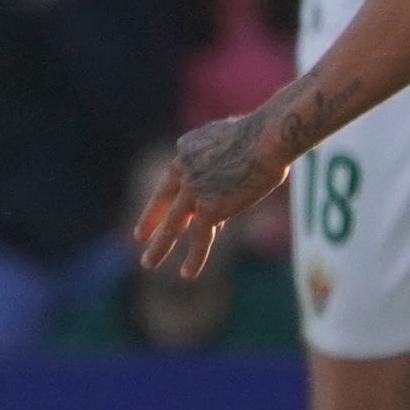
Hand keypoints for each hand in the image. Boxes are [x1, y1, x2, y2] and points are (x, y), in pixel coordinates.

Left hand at [135, 105, 298, 276]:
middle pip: (164, 198)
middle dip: (152, 218)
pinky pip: (199, 238)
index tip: (197, 208)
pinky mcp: (208, 208)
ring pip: (173, 224)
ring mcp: (193, 189)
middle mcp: (184, 168)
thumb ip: (224, 168)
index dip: (191, 193)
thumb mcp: (235, 147)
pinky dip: (194, 258)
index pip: (183, 177)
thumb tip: (226, 197)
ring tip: (148, 263)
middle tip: (140, 235)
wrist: (270, 138)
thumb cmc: (266, 135)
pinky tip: (187, 274)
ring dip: (160, 246)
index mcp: (187, 148)